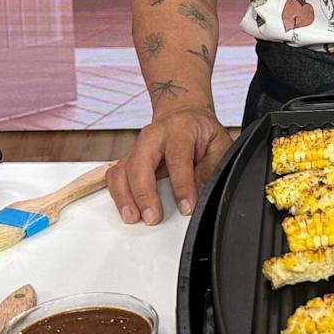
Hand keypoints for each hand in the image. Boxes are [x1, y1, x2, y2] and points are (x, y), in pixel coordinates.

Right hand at [108, 105, 232, 224]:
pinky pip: (115, 176)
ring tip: (133, 217)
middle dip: (144, 193)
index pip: (177, 158)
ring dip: (125, 196)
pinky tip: (126, 208)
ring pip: (122, 170)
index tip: (186, 207)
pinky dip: (117, 194)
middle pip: (140, 163)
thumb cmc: (201, 132)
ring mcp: (137, 146)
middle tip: (152, 217)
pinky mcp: (128, 158)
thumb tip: (201, 192)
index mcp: (179, 129)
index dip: (181, 186)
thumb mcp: (219, 144)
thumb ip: (211, 167)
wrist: (184, 116)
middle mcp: (153, 135)